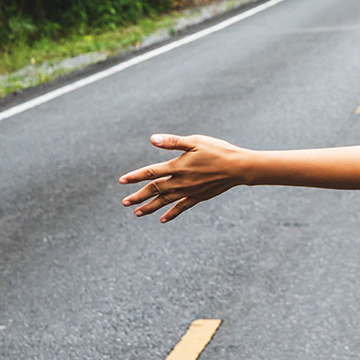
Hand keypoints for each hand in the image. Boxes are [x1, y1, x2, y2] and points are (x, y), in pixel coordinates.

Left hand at [120, 134, 247, 222]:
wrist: (238, 167)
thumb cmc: (217, 150)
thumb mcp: (195, 141)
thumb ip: (173, 142)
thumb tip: (152, 139)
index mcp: (178, 166)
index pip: (151, 172)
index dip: (135, 177)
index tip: (122, 181)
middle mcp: (180, 181)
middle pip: (154, 190)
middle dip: (138, 196)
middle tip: (124, 203)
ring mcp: (189, 191)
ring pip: (165, 201)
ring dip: (150, 207)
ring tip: (137, 213)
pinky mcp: (198, 197)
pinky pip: (181, 207)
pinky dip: (171, 213)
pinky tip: (163, 219)